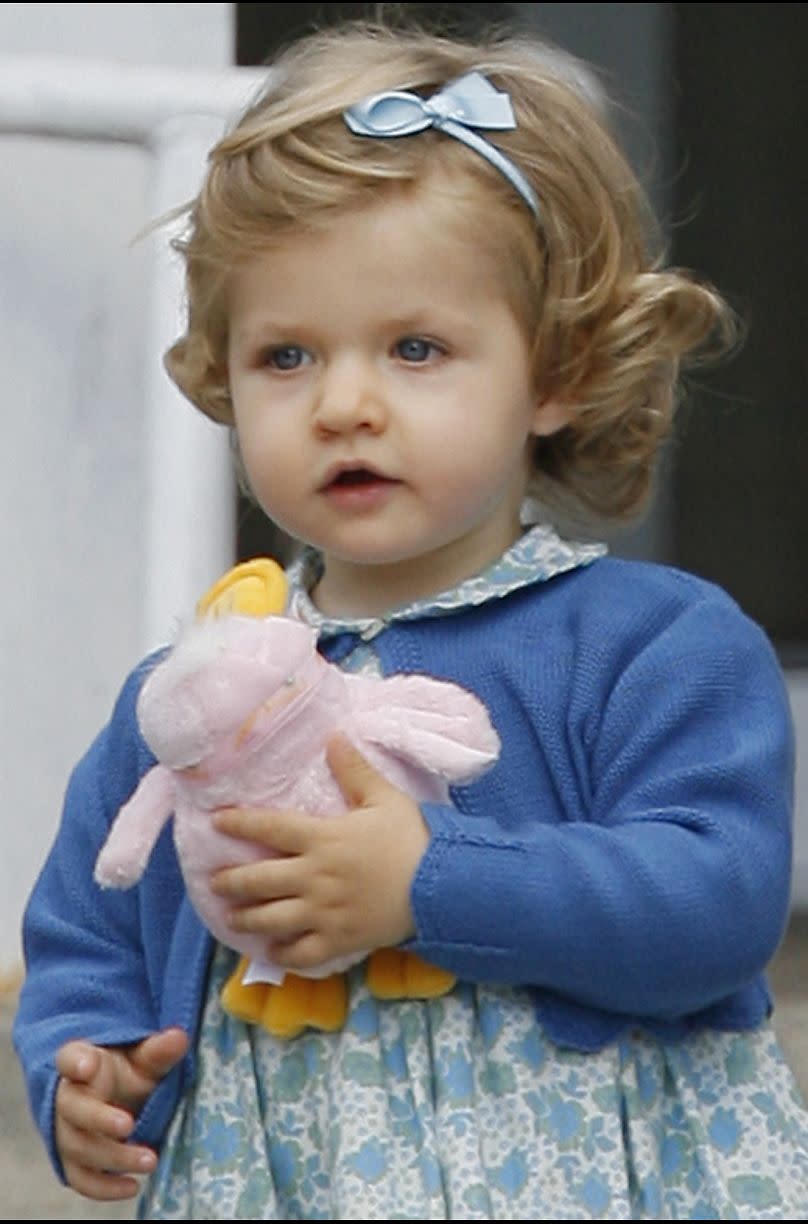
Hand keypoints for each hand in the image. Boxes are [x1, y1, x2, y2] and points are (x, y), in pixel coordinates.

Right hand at [54, 1026, 187, 1199]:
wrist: (115, 1098)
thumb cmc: (127, 1073)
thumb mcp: (144, 1059)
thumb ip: (159, 1051)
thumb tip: (179, 1037)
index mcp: (83, 1061)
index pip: (70, 1057)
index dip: (76, 1062)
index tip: (87, 1066)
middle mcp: (68, 1097)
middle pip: (73, 1109)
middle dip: (99, 1119)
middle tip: (129, 1124)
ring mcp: (67, 1132)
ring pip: (79, 1148)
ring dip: (113, 1157)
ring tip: (150, 1160)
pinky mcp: (74, 1161)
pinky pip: (82, 1179)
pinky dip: (104, 1188)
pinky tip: (133, 1186)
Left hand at [211, 734, 429, 971]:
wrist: (442, 887)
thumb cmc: (412, 839)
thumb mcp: (384, 798)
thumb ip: (354, 770)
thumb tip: (333, 736)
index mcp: (322, 838)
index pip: (269, 828)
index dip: (239, 824)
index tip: (216, 822)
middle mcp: (314, 877)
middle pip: (259, 880)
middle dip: (230, 882)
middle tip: (214, 881)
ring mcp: (324, 912)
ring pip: (272, 919)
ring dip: (246, 919)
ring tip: (231, 917)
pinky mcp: (339, 940)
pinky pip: (302, 952)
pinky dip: (283, 954)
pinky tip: (272, 951)